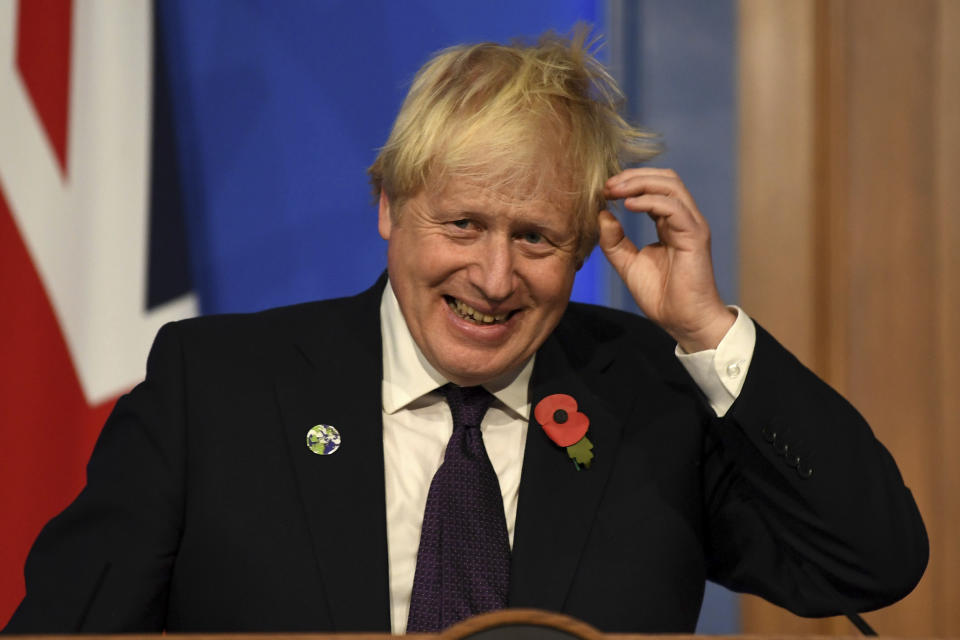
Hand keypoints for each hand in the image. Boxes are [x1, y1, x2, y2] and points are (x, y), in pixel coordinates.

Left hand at [598, 168, 734, 351]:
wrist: (683, 321)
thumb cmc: (661, 295)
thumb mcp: (628, 264)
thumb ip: (614, 241)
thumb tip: (601, 214)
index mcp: (669, 223)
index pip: (654, 188)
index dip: (629, 183)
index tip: (603, 189)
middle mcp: (683, 219)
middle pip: (664, 179)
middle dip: (634, 176)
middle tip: (607, 184)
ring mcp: (692, 225)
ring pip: (671, 186)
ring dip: (640, 183)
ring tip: (615, 190)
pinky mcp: (695, 236)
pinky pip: (674, 208)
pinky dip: (650, 202)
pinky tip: (628, 206)